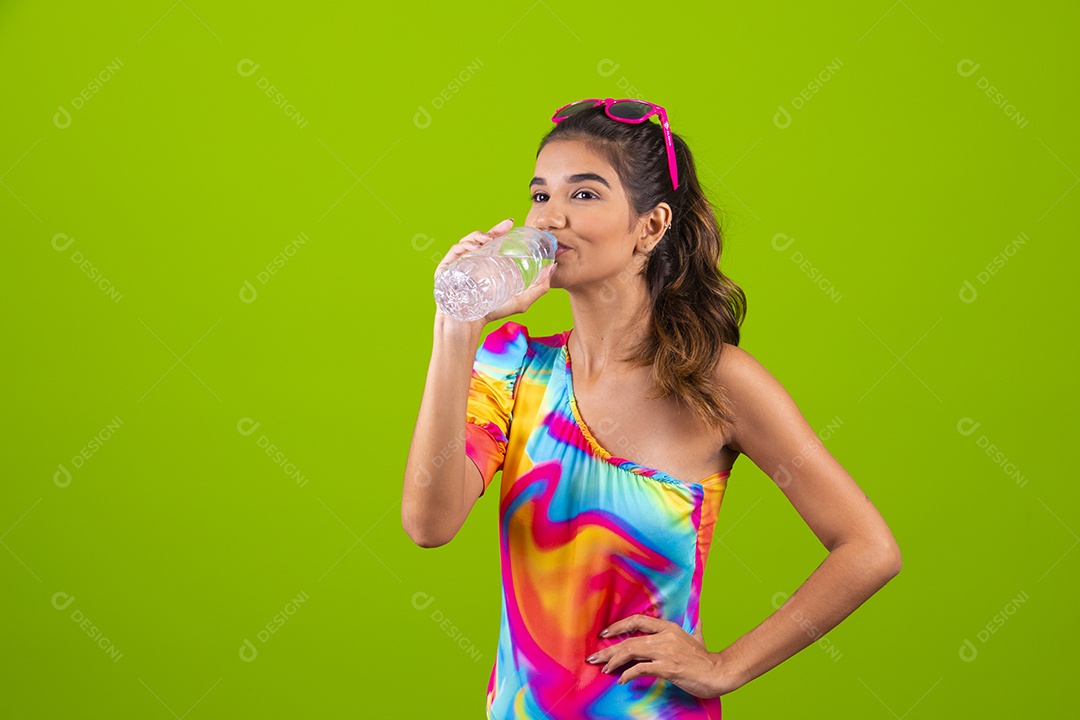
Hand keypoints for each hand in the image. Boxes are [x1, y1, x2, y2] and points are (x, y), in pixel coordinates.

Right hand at [433, 218, 555, 326]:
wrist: (469, 325)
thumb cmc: (492, 312)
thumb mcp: (521, 300)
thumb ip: (539, 287)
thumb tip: (553, 268)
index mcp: (487, 263)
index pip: (493, 242)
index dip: (500, 230)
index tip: (511, 224)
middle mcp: (472, 260)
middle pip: (480, 239)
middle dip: (491, 230)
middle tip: (503, 229)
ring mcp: (458, 264)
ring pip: (466, 242)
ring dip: (477, 236)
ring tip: (488, 239)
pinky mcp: (446, 269)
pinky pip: (453, 252)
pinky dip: (463, 247)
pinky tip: (473, 248)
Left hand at [585, 614, 740, 698]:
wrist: (720, 672)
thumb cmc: (706, 659)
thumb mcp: (698, 637)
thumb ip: (695, 628)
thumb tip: (699, 619)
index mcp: (669, 627)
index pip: (638, 620)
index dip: (619, 625)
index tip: (605, 633)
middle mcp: (665, 637)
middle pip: (629, 639)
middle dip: (608, 649)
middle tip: (594, 657)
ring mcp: (666, 652)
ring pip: (632, 652)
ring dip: (614, 661)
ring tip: (604, 669)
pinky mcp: (668, 668)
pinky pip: (641, 669)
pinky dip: (628, 674)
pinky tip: (622, 679)